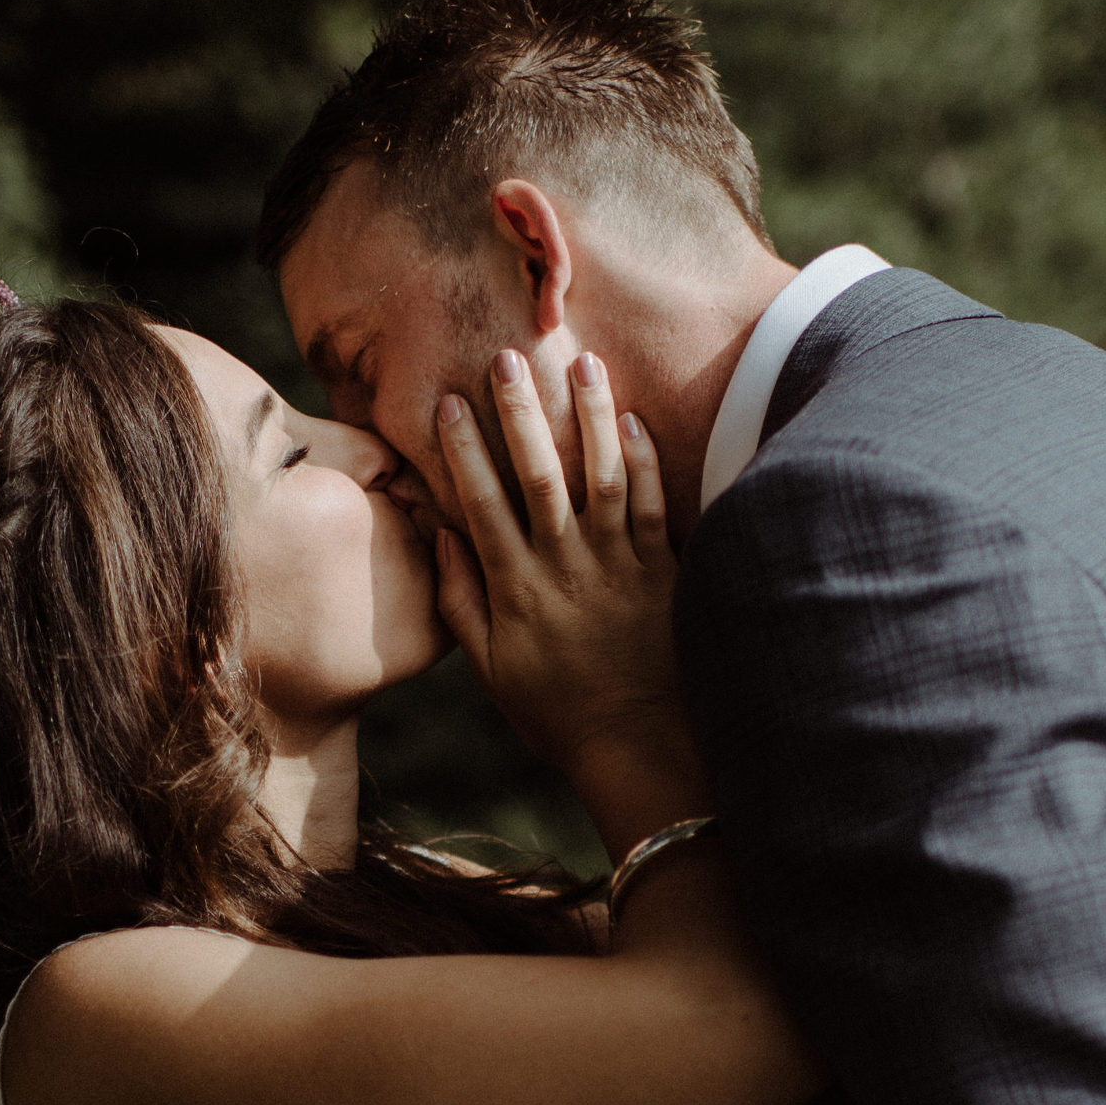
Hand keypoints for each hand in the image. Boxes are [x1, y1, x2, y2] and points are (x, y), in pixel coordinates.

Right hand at [434, 351, 705, 838]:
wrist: (638, 747)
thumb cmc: (559, 714)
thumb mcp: (493, 669)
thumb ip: (463, 602)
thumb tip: (443, 535)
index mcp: (516, 591)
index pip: (482, 505)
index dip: (464, 451)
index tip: (449, 402)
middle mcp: (563, 570)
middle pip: (537, 476)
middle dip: (521, 413)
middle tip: (506, 357)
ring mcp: (617, 568)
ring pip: (600, 477)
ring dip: (589, 418)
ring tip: (583, 364)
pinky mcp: (663, 573)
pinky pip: (652, 506)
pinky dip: (643, 461)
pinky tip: (633, 421)